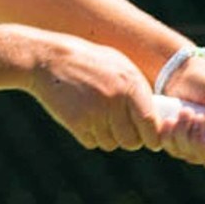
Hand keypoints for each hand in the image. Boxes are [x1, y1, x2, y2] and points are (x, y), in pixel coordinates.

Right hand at [26, 35, 161, 152]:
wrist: (49, 59)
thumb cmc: (88, 61)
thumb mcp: (118, 65)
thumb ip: (137, 89)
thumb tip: (155, 118)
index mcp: (131, 84)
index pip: (151, 123)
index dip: (153, 137)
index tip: (151, 141)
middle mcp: (116, 100)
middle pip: (131, 140)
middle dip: (128, 139)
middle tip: (121, 131)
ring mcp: (96, 113)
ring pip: (111, 144)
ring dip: (107, 137)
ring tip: (98, 117)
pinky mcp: (77, 123)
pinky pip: (92, 142)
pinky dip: (89, 136)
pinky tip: (83, 118)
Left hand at [156, 52, 204, 176]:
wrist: (184, 76)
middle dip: (201, 140)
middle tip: (195, 115)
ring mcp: (204, 149)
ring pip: (193, 157)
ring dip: (184, 134)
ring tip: (184, 111)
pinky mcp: (184, 146)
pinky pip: (175, 151)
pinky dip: (170, 136)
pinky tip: (170, 120)